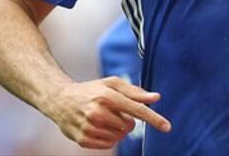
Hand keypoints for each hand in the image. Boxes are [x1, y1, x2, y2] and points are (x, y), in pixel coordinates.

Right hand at [46, 76, 170, 148]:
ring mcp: (89, 127)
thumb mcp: (112, 84)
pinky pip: (108, 144)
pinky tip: (99, 127)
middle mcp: (97, 112)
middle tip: (116, 112)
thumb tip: (156, 98)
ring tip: (106, 119)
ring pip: (120, 137)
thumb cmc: (91, 90)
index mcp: (107, 96)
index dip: (153, 118)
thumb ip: (135, 92)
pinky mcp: (83, 140)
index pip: (137, 110)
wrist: (60, 100)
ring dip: (118, 130)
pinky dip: (109, 137)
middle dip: (128, 121)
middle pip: (129, 126)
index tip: (167, 127)